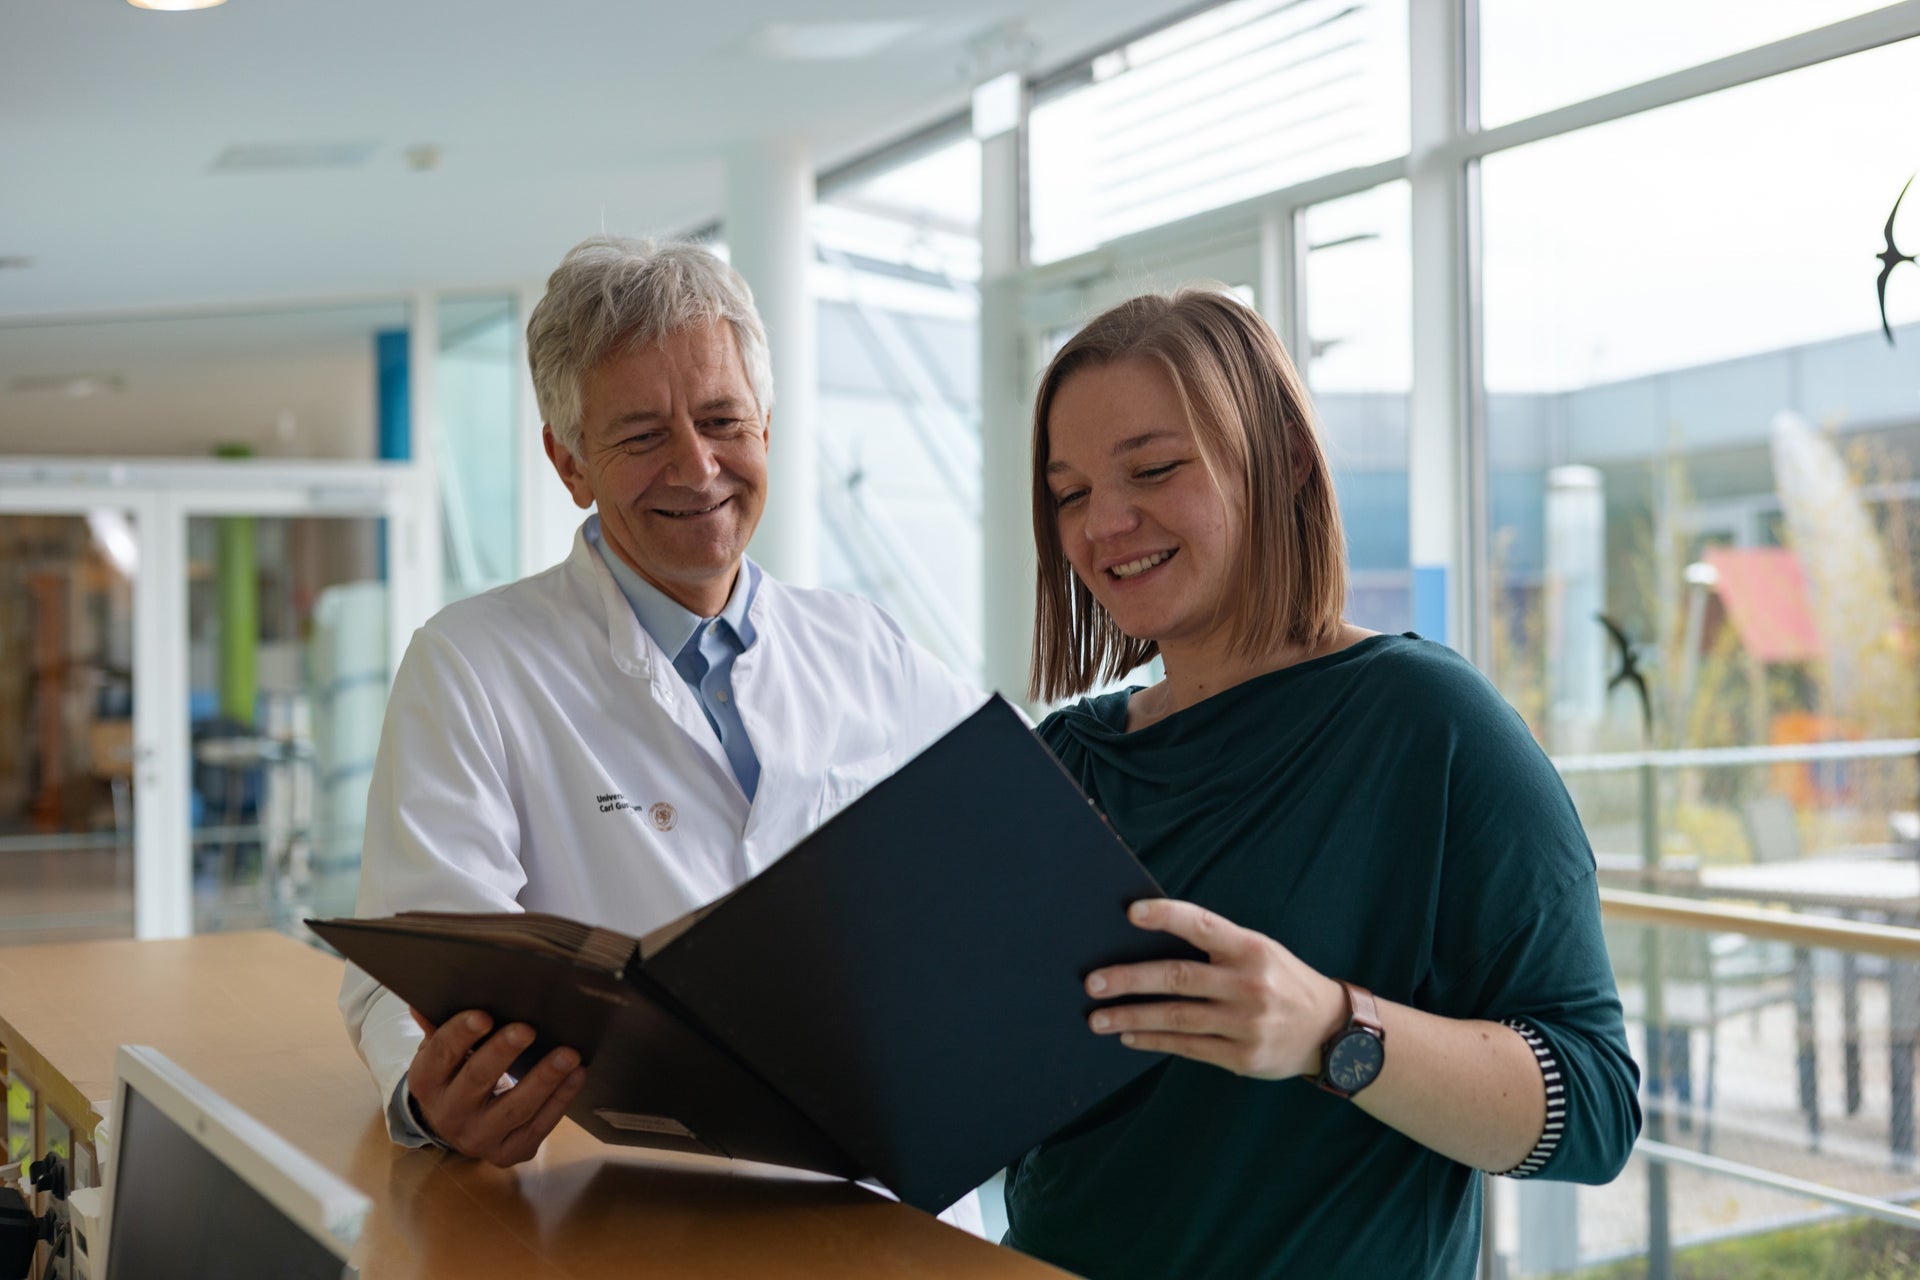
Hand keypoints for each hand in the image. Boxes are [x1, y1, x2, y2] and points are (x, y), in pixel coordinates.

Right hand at [406, 1008, 588, 1166]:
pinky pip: (538, 1126)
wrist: (456, 1127)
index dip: (461, 1034)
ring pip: (514, 1108)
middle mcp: (448, 1114)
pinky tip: (576, 1075)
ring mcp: (478, 1137)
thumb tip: (422, 1004)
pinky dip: (560, 1100)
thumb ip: (438, 1029)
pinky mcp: (507, 1152)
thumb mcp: (440, 1054)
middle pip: (477, 1080)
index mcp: (426, 1082)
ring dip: (544, 1079)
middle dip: (503, 1053)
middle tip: (528, 1029)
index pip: (441, 1055)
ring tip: (569, 1054)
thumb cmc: (454, 1075)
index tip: (484, 1015)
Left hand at [1084, 899, 1347, 1079]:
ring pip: (1177, 1018)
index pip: (1203, 926)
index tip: (1131, 912)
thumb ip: (1217, 947)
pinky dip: (1154, 1041)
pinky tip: (1128, 1036)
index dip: (1167, 916)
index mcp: (1252, 949)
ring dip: (1131, 1017)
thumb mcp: (1261, 951)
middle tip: (1092, 983)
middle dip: (1130, 980)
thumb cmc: (1282, 981)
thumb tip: (1150, 942)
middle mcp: (1249, 985)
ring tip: (1097, 1018)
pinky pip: (1188, 1047)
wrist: (1330, 1031)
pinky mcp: (1243, 1057)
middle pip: (1178, 978)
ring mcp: (1247, 1024)